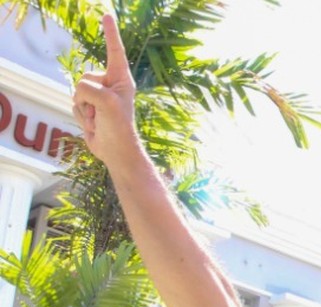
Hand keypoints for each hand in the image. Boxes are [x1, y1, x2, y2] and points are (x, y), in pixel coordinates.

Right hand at [72, 14, 140, 165]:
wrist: (116, 152)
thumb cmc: (118, 127)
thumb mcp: (106, 102)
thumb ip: (89, 88)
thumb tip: (81, 94)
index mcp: (121, 79)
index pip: (114, 51)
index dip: (110, 34)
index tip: (107, 15)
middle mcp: (110, 85)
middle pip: (84, 77)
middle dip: (88, 97)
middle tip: (102, 113)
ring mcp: (98, 97)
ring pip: (76, 91)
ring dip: (85, 109)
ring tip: (99, 120)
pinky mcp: (90, 108)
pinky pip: (74, 104)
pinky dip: (81, 117)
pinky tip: (94, 126)